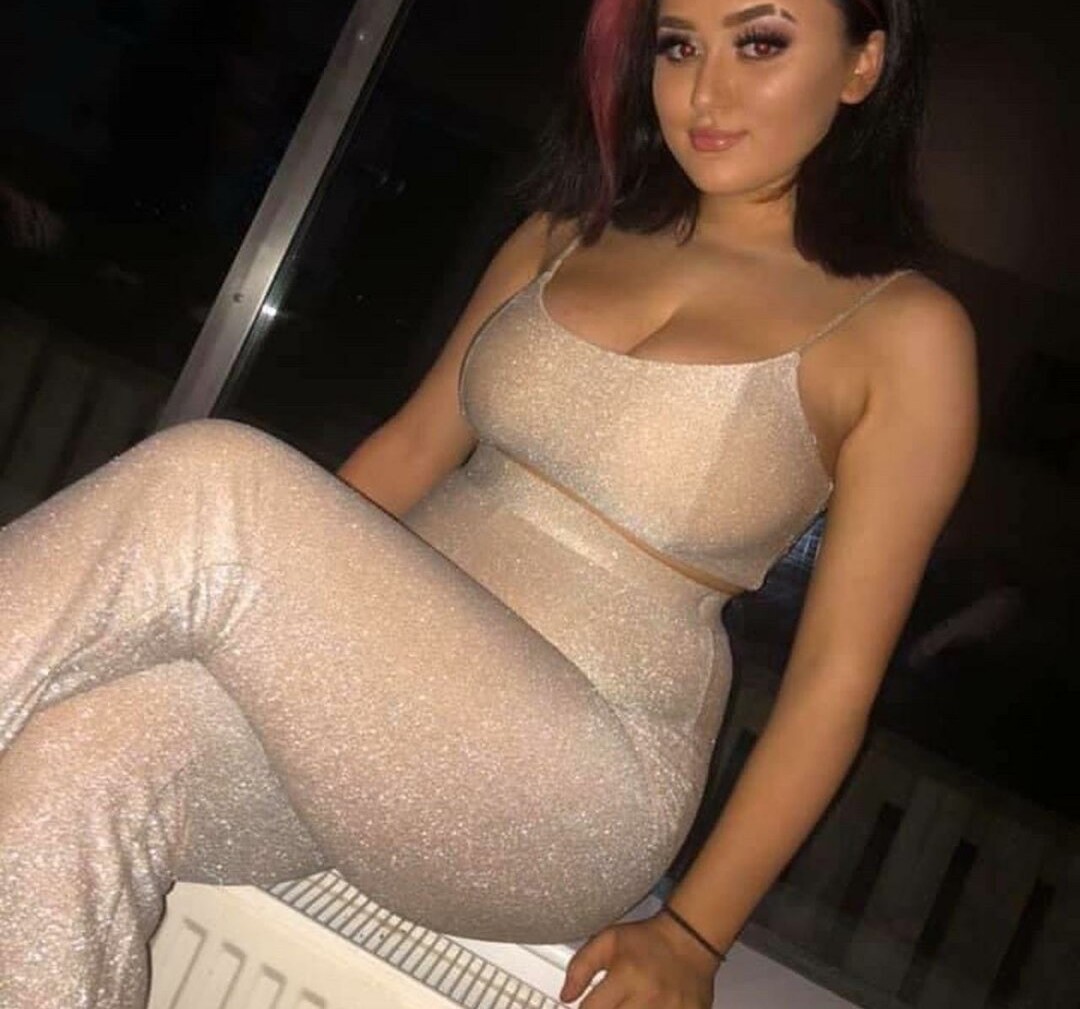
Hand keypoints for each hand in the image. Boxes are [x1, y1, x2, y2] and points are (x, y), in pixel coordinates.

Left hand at [561, 912, 719, 1008]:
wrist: (689, 941)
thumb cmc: (647, 941)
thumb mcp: (608, 941)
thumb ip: (580, 966)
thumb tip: (566, 995)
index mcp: (627, 975)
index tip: (588, 1005)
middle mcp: (649, 998)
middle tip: (610, 1004)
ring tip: (626, 1004)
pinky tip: (643, 1008)